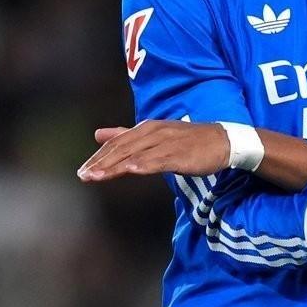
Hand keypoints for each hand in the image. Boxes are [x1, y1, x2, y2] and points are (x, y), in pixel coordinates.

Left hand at [77, 120, 230, 181]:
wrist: (224, 141)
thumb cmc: (189, 141)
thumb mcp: (155, 135)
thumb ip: (125, 134)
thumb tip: (98, 134)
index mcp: (147, 128)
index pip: (117, 143)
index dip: (99, 157)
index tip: (82, 171)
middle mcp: (154, 132)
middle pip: (122, 148)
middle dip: (101, 163)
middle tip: (83, 176)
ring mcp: (167, 143)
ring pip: (136, 155)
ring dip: (115, 166)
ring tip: (97, 177)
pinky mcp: (180, 154)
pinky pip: (158, 160)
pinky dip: (143, 164)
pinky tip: (131, 171)